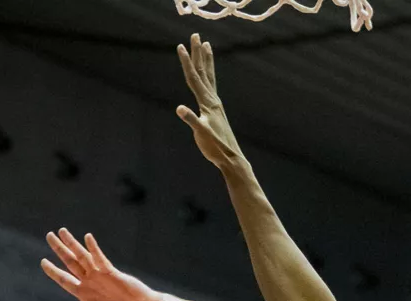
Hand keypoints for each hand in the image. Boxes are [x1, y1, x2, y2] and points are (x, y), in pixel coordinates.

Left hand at [41, 230, 157, 300]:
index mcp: (85, 295)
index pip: (64, 280)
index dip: (53, 271)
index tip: (43, 261)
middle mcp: (91, 282)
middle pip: (70, 262)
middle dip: (59, 249)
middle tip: (49, 235)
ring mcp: (101, 276)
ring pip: (82, 257)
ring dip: (72, 244)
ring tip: (61, 231)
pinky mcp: (113, 273)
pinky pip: (101, 260)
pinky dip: (94, 249)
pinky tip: (87, 238)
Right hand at [176, 34, 244, 169]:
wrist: (230, 156)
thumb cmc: (214, 147)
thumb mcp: (200, 133)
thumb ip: (191, 120)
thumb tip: (179, 109)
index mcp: (207, 102)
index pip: (194, 77)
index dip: (186, 62)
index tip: (180, 46)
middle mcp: (212, 99)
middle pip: (203, 71)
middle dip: (198, 53)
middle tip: (195, 35)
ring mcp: (215, 103)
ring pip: (209, 76)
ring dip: (206, 60)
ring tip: (206, 45)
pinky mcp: (216, 109)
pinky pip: (212, 86)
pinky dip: (209, 76)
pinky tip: (208, 75)